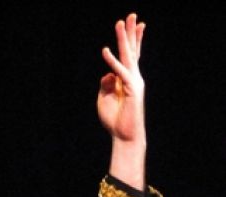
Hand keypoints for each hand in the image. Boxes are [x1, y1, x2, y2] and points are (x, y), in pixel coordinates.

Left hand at [97, 13, 145, 143]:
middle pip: (132, 51)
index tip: (137, 24)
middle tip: (130, 15)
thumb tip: (108, 72)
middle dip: (130, 32)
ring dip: (123, 39)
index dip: (133, 40)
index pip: (131, 56)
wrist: (124, 135)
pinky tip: (105, 51)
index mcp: (128, 79)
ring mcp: (134, 82)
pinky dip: (112, 62)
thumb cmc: (114, 119)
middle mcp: (133, 77)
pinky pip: (120, 72)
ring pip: (128, 56)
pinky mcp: (130, 89)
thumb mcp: (104, 98)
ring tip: (120, 22)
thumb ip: (106, 83)